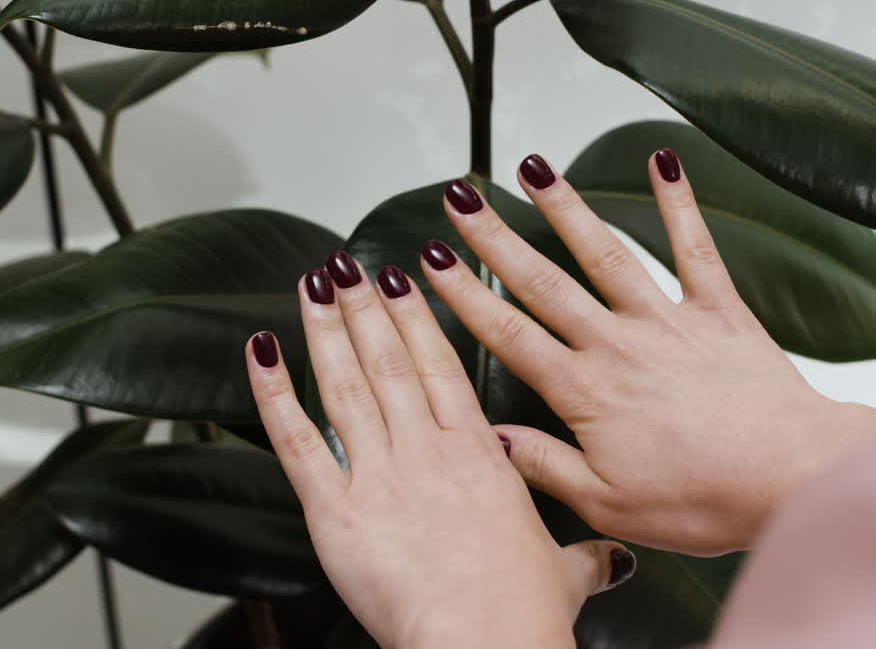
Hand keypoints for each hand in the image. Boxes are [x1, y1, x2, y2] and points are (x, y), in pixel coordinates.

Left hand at [245, 255, 635, 648]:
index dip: (417, 317)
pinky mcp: (337, 510)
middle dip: (365, 306)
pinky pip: (298, 440)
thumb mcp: (564, 574)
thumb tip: (614, 560)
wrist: (486, 642)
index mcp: (480, 453)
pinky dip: (274, 393)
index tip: (402, 278)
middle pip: (390, 360)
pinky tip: (262, 351)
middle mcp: (428, 450)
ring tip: (313, 283)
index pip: (441, 365)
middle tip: (346, 265)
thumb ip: (586, 558)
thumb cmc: (522, 612)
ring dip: (327, 329)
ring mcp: (380, 474)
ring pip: (347, 384)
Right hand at [422, 150, 875, 555]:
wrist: (792, 478)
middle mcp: (619, 345)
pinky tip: (663, 162)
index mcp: (587, 392)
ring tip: (533, 170)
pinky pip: (695, 248)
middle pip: (544, 282)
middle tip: (461, 200)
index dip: (465, 296)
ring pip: (606, 254)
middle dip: (496, 238)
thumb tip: (492, 437)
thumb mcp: (609, 505)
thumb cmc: (706, 499)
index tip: (431, 263)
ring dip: (566, 208)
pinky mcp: (719, 312)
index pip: (510, 335)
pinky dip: (679, 203)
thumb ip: (545, 465)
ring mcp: (669, 322)